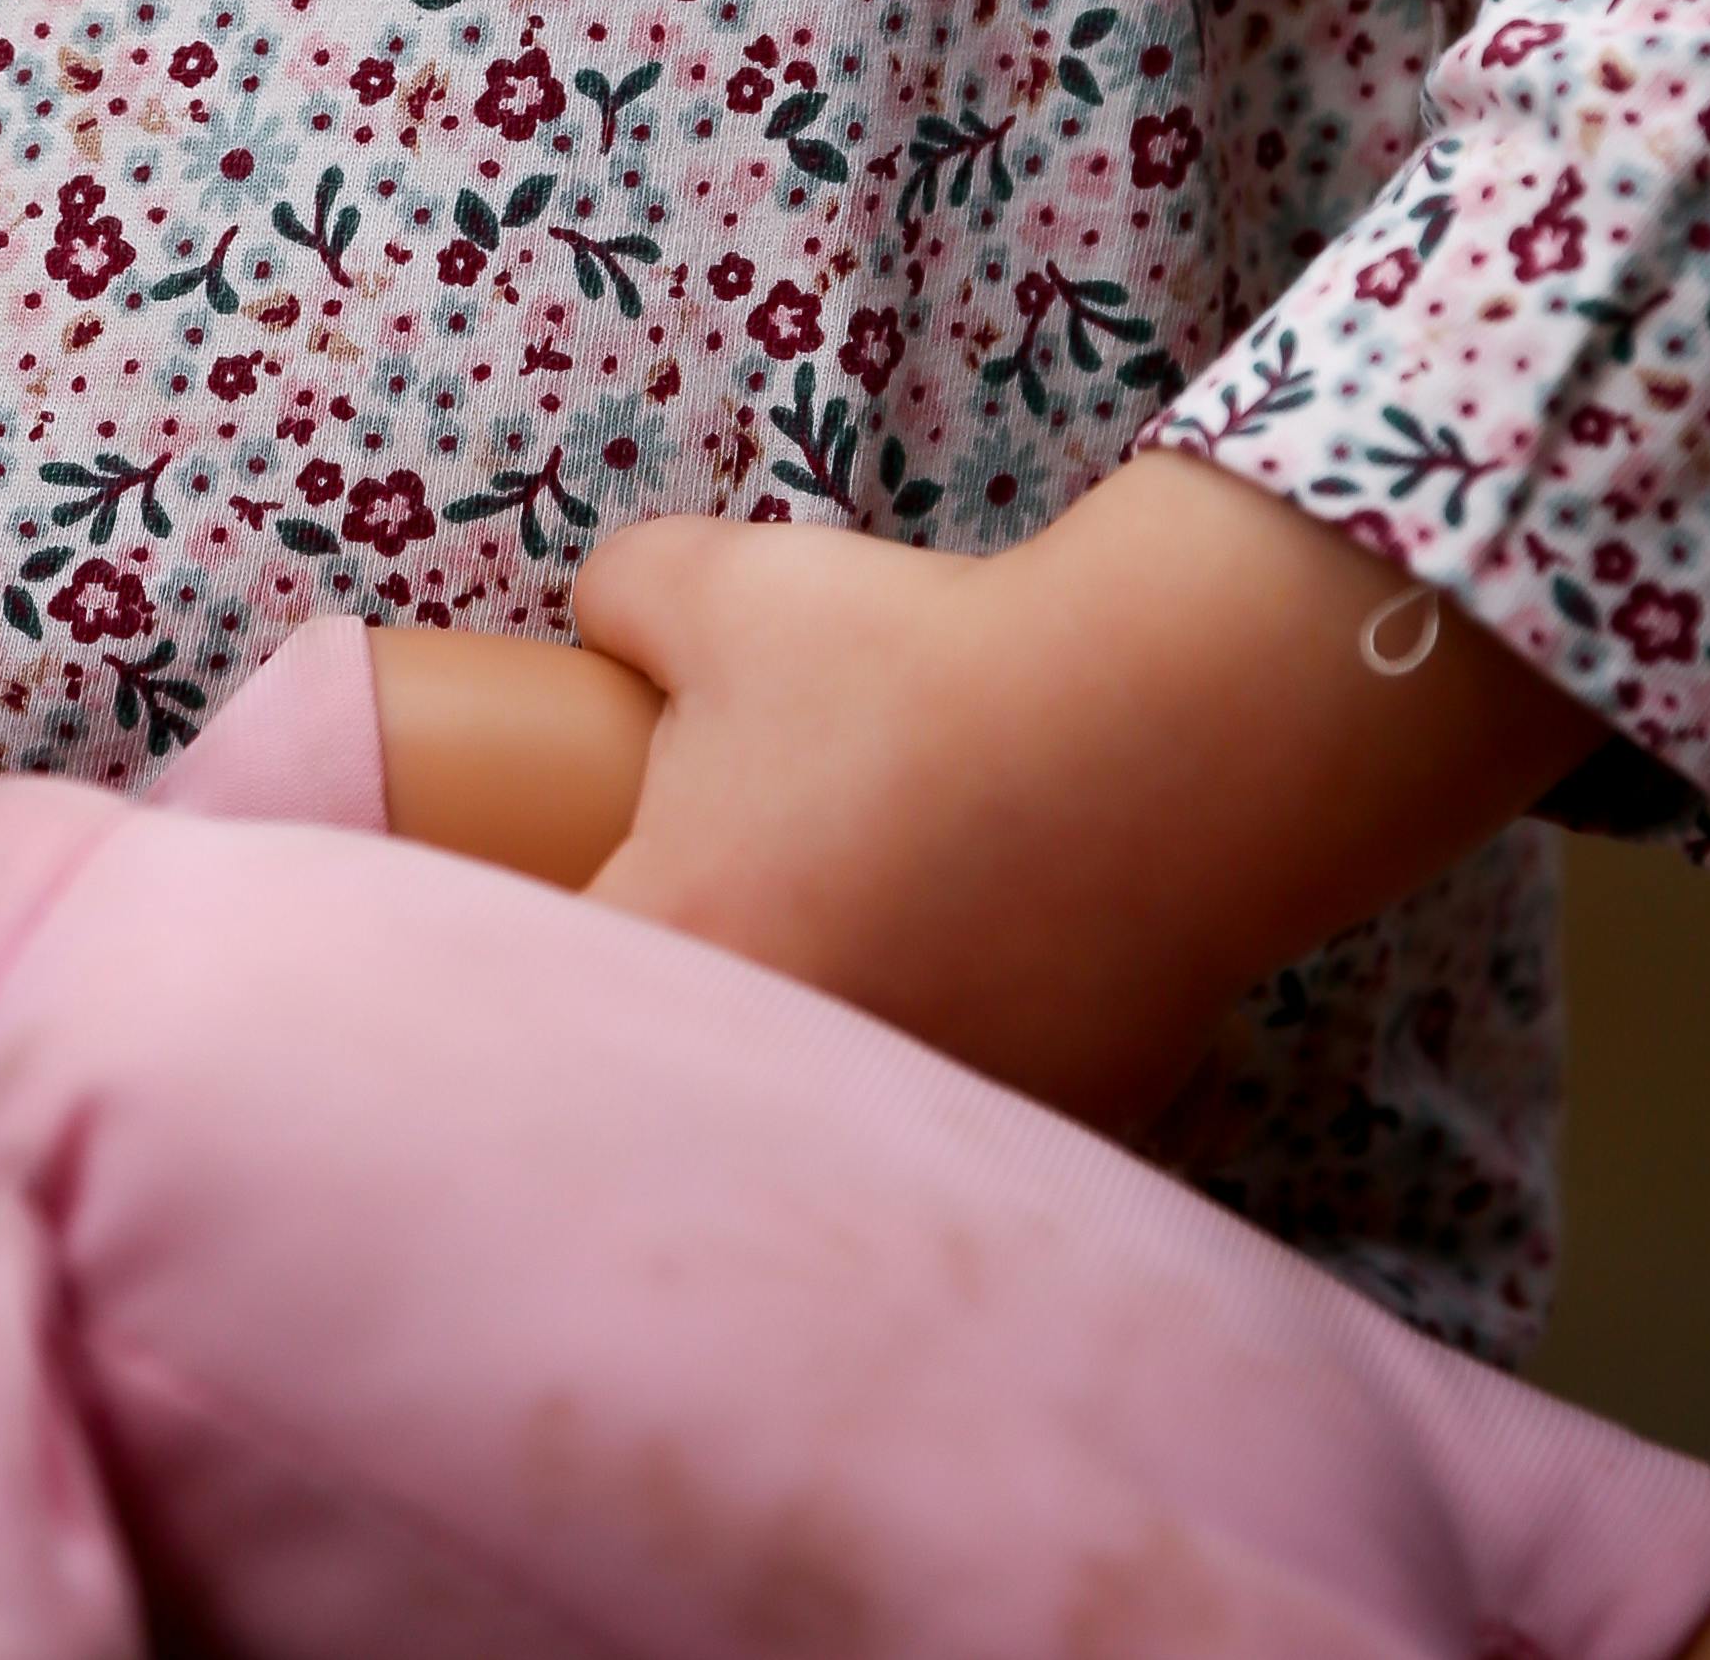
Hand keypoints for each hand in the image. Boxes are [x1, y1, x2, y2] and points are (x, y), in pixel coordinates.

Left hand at [573, 453, 1597, 1132]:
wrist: (1171, 717)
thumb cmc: (927, 651)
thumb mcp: (722, 582)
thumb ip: (613, 600)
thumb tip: (594, 632)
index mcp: (686, 940)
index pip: (540, 990)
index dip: (538, 944)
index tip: (572, 890)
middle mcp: (786, 1064)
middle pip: (681, 1058)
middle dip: (685, 986)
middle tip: (733, 888)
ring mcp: (919, 1110)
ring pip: (821, 1094)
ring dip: (823, 1019)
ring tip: (876, 905)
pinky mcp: (1035, 1127)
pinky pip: (956, 1099)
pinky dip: (955, 1030)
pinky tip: (989, 947)